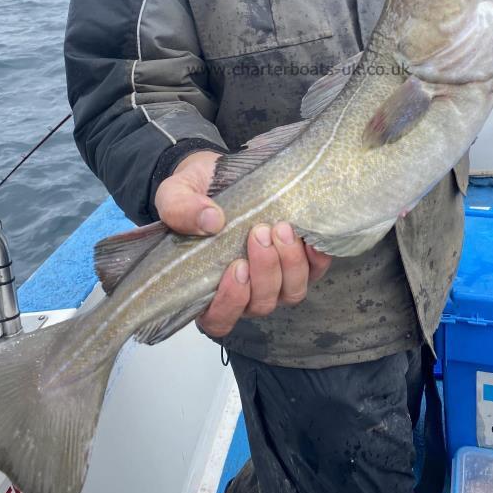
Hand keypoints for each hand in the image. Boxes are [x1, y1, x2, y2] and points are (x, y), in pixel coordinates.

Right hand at [154, 150, 331, 336]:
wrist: (220, 173)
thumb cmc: (196, 191)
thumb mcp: (176, 194)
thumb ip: (181, 209)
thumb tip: (211, 222)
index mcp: (208, 287)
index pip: (219, 319)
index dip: (231, 301)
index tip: (237, 266)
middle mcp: (245, 292)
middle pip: (262, 303)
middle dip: (266, 271)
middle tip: (260, 232)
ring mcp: (275, 279)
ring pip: (291, 293)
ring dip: (290, 264)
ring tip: (281, 229)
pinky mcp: (300, 261)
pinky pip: (316, 271)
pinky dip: (316, 258)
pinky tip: (308, 236)